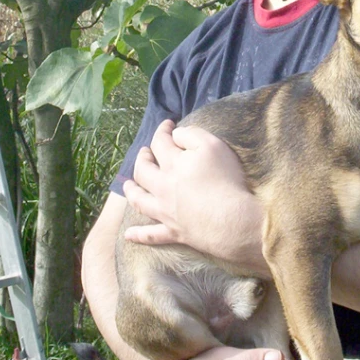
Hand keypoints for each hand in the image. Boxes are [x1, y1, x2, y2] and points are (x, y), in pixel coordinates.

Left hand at [123, 120, 266, 272]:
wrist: (231, 220)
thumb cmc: (225, 180)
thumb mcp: (212, 145)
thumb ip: (191, 135)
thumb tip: (175, 135)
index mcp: (173, 164)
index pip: (160, 142)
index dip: (162, 130)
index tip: (168, 124)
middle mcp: (163, 187)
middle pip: (143, 170)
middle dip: (142, 158)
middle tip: (145, 152)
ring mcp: (165, 211)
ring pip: (140, 200)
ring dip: (132, 191)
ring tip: (128, 186)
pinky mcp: (173, 231)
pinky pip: (151, 235)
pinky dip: (139, 235)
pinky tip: (128, 235)